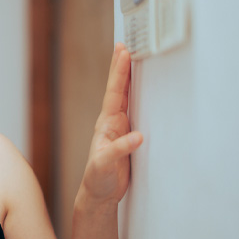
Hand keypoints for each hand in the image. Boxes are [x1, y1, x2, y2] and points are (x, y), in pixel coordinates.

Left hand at [79, 43, 142, 206]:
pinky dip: (136, 96)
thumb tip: (138, 136)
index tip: (123, 53)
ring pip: (124, 97)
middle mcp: (111, 122)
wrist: (98, 193)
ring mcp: (118, 128)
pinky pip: (133, 110)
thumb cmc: (97, 179)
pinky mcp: (126, 136)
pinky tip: (140, 89)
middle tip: (123, 45)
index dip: (119, 72)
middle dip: (120, 67)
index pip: (115, 93)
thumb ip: (119, 150)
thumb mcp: (105, 165)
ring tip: (129, 59)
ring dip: (127, 78)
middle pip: (118, 89)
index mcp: (106, 124)